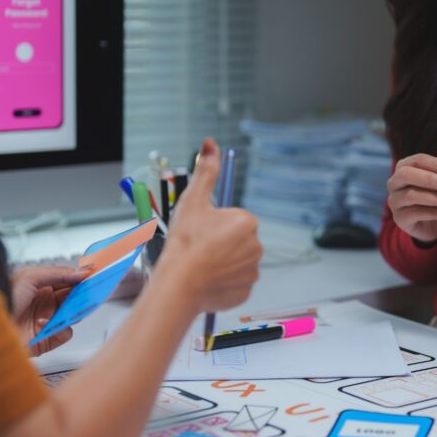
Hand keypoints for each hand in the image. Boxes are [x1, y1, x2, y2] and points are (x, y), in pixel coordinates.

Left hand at [11, 265, 89, 356]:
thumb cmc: (2, 301)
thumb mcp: (29, 277)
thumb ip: (58, 272)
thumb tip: (80, 272)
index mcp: (40, 287)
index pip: (67, 280)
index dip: (80, 278)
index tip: (93, 275)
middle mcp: (44, 303)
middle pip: (74, 297)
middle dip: (84, 294)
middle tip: (92, 290)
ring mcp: (48, 320)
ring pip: (74, 314)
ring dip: (75, 311)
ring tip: (70, 307)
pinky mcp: (49, 338)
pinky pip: (67, 332)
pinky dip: (60, 329)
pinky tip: (45, 324)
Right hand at [161, 138, 261, 312]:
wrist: (179, 283)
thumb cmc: (185, 242)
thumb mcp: (193, 200)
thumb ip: (205, 172)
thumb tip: (210, 145)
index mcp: (247, 222)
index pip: (232, 219)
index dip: (212, 225)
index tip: (200, 232)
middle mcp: (256, 246)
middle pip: (235, 240)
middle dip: (219, 243)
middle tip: (198, 249)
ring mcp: (252, 270)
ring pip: (234, 262)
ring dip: (221, 262)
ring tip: (201, 265)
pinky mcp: (246, 291)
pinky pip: (234, 282)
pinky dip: (222, 282)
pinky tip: (207, 280)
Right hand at [387, 153, 436, 243]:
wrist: (429, 224)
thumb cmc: (433, 198)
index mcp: (404, 167)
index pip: (417, 160)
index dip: (434, 163)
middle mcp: (395, 183)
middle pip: (406, 174)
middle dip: (428, 178)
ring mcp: (395, 201)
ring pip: (410, 195)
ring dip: (432, 197)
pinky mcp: (400, 218)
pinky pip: (415, 214)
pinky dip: (434, 213)